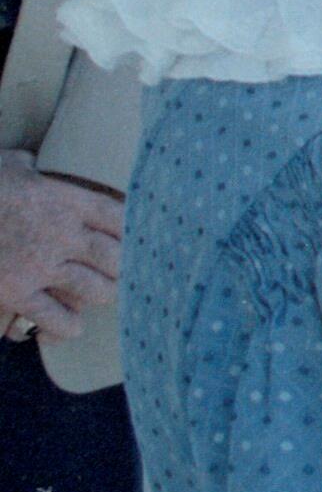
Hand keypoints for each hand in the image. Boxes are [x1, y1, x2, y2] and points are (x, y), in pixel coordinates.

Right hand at [0, 151, 122, 343]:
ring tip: (104, 294)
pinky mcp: (16, 292)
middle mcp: (62, 233)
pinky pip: (55, 317)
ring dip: (102, 293)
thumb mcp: (8, 165)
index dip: (134, 230)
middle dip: (123, 267)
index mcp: (66, 199)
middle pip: (117, 257)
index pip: (120, 217)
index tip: (138, 237)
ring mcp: (40, 265)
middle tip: (124, 272)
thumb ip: (29, 167)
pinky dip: (67, 325)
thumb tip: (32, 164)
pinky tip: (73, 326)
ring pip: (95, 289)